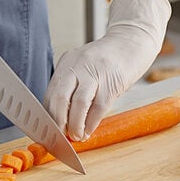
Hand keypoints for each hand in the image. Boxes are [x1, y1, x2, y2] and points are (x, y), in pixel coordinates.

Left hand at [43, 0, 170, 140]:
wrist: (131, 43)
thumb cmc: (106, 62)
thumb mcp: (84, 68)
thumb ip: (72, 89)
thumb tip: (63, 120)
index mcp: (66, 63)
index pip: (51, 93)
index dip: (48, 116)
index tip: (50, 131)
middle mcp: (77, 66)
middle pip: (60, 97)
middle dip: (58, 122)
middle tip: (60, 137)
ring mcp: (95, 73)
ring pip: (79, 104)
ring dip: (75, 125)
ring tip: (77, 136)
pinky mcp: (112, 82)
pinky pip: (99, 107)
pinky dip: (92, 122)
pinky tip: (89, 130)